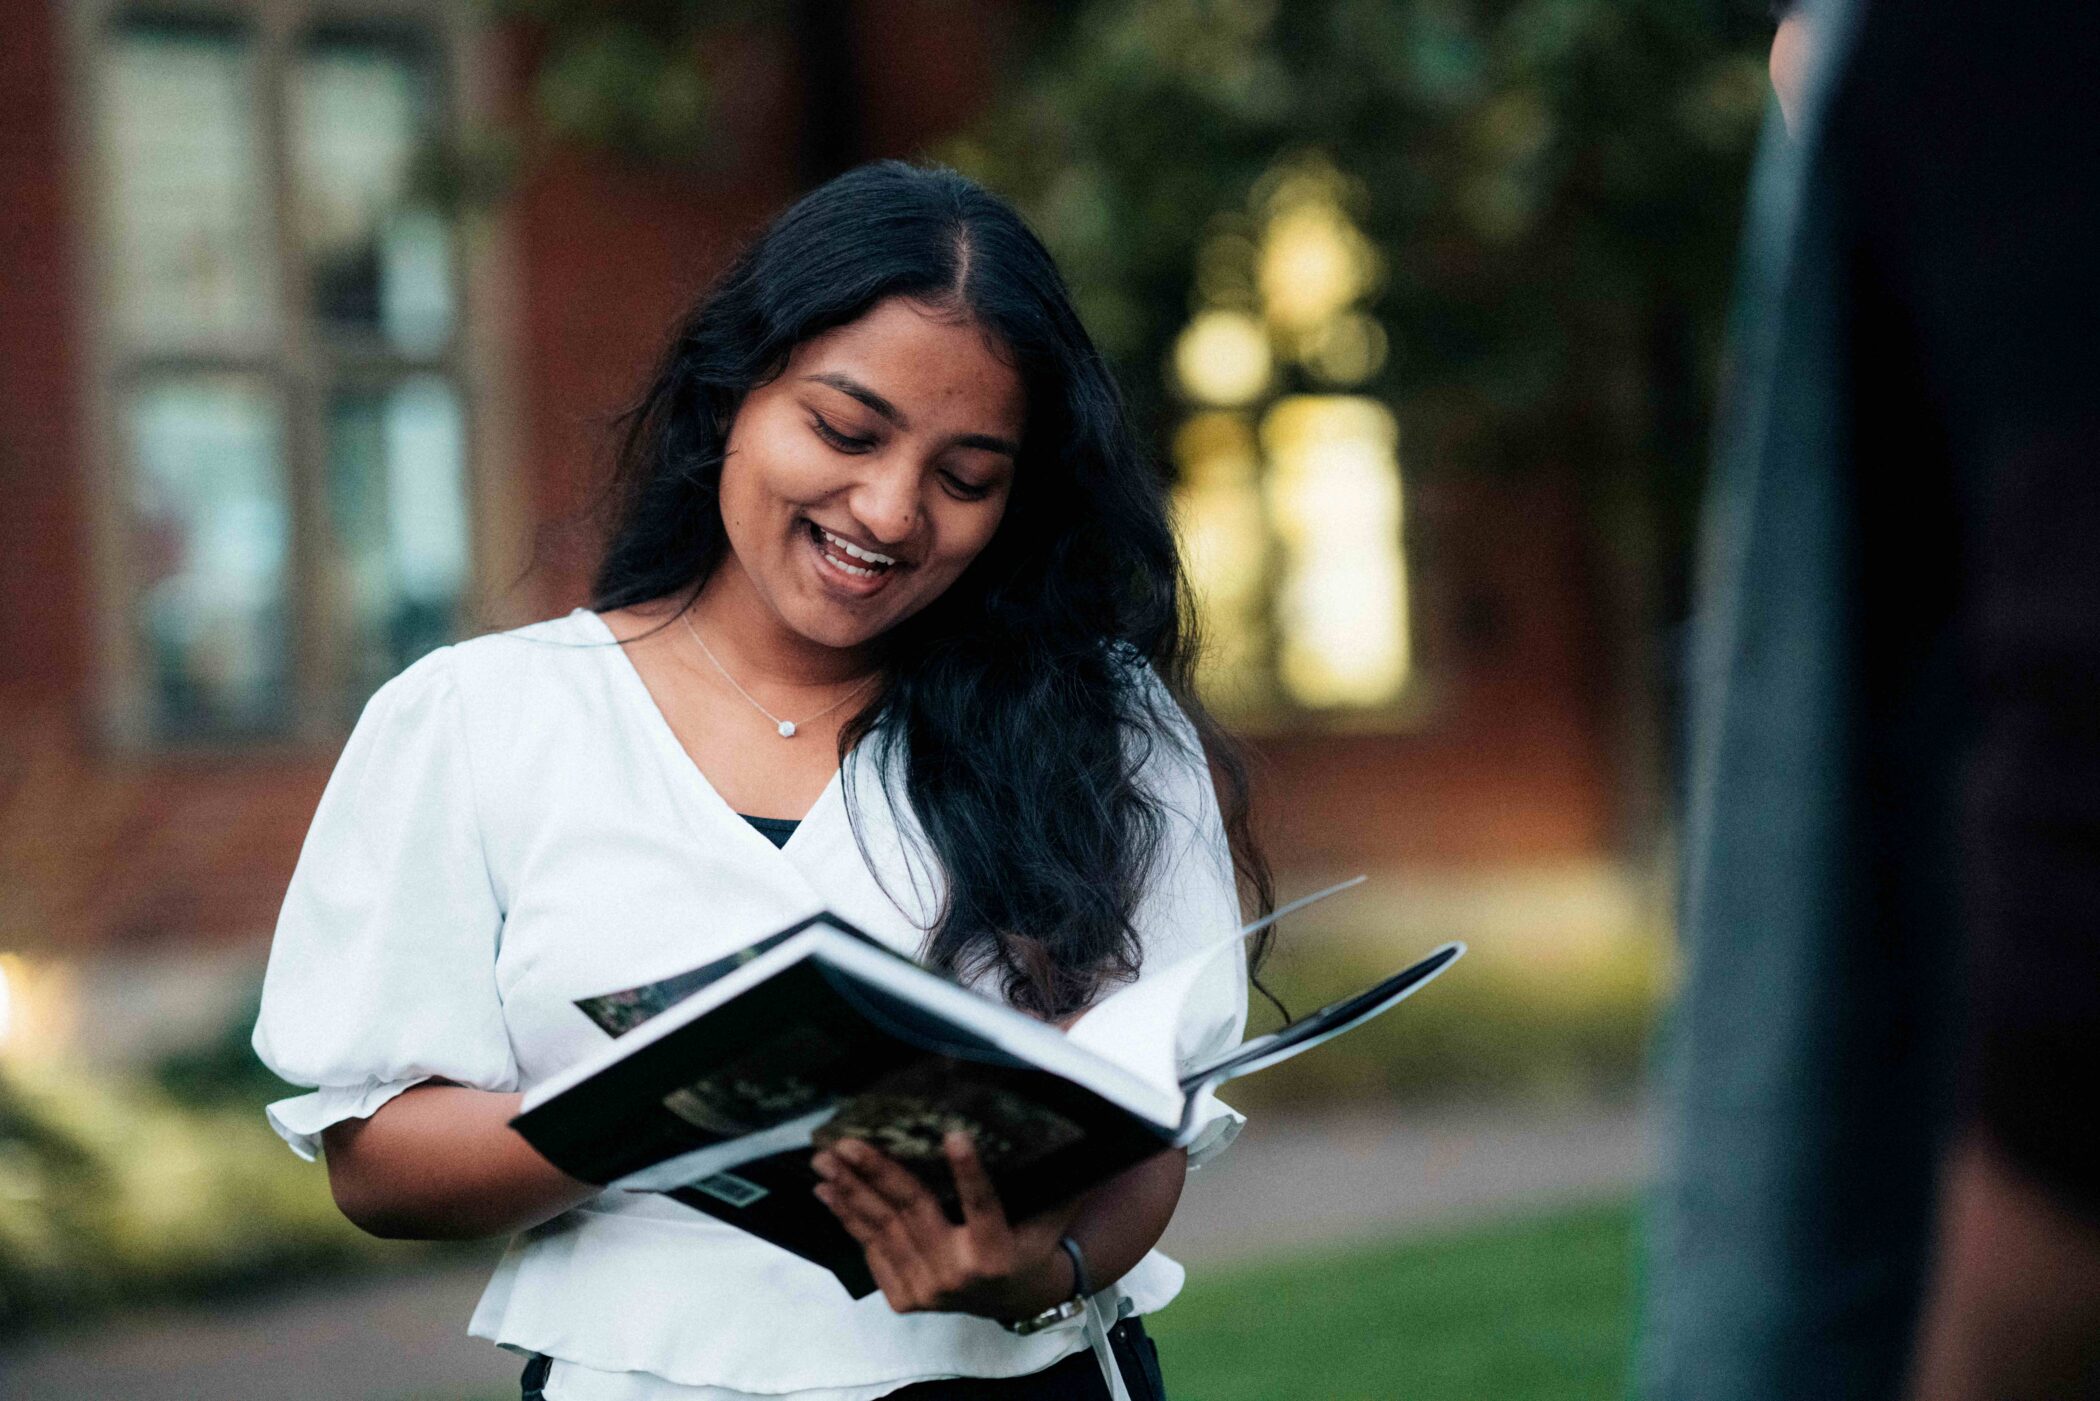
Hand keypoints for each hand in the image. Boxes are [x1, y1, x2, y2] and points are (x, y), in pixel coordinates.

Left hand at [811, 1131, 1079, 1319]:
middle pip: (914, 1213)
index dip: (969, 1172)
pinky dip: (849, 1218)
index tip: (955, 1136)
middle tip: (848, 1142)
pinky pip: (872, 1250)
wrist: (1016, 1300)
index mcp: (999, 1251)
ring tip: (826, 1160)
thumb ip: (1056, 1174)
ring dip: (850, 1191)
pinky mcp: (905, 1298)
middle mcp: (960, 1273)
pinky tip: (830, 1190)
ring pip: (883, 1230)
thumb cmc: (1031, 1240)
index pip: (982, 1205)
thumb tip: (1078, 1118)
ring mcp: (928, 1289)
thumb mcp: (1050, 1211)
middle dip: (877, 1173)